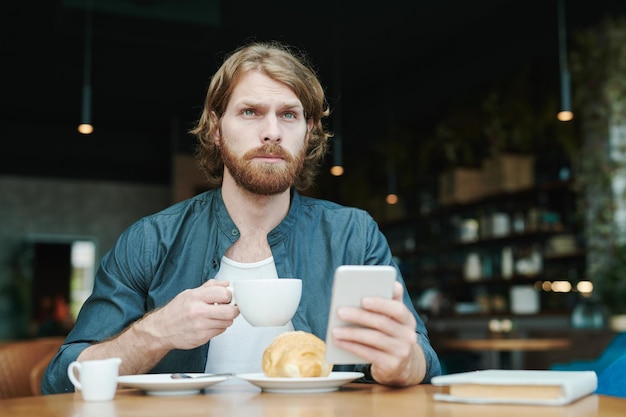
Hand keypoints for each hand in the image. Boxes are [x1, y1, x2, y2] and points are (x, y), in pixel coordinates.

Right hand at [79, 279, 239, 374]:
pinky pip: (220, 331)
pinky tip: (210, 324)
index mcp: (196, 297)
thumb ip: (209, 287)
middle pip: (230, 311)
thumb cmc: (175, 311)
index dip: (229, 295)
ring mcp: (201, 326)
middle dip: (233, 309)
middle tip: (229, 307)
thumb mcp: (190, 293)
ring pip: (227, 322)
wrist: (161, 330)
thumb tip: (226, 284)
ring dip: (225, 319)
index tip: (227, 296)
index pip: (224, 293)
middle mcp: (198, 311)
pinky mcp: (202, 338)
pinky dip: (218, 328)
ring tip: (217, 316)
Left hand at [330, 282, 425, 385]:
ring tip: (334, 330)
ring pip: (374, 339)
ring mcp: (401, 351)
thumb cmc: (391, 334)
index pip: (397, 309)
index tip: (363, 299)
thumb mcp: (393, 319)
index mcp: (407, 319)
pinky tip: (339, 342)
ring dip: (352, 333)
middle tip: (340, 311)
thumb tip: (374, 284)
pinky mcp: (391, 365)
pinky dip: (352, 346)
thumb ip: (387, 301)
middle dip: (359, 316)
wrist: (401, 366)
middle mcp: (408, 335)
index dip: (380, 303)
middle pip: (382, 323)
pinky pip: (369, 354)